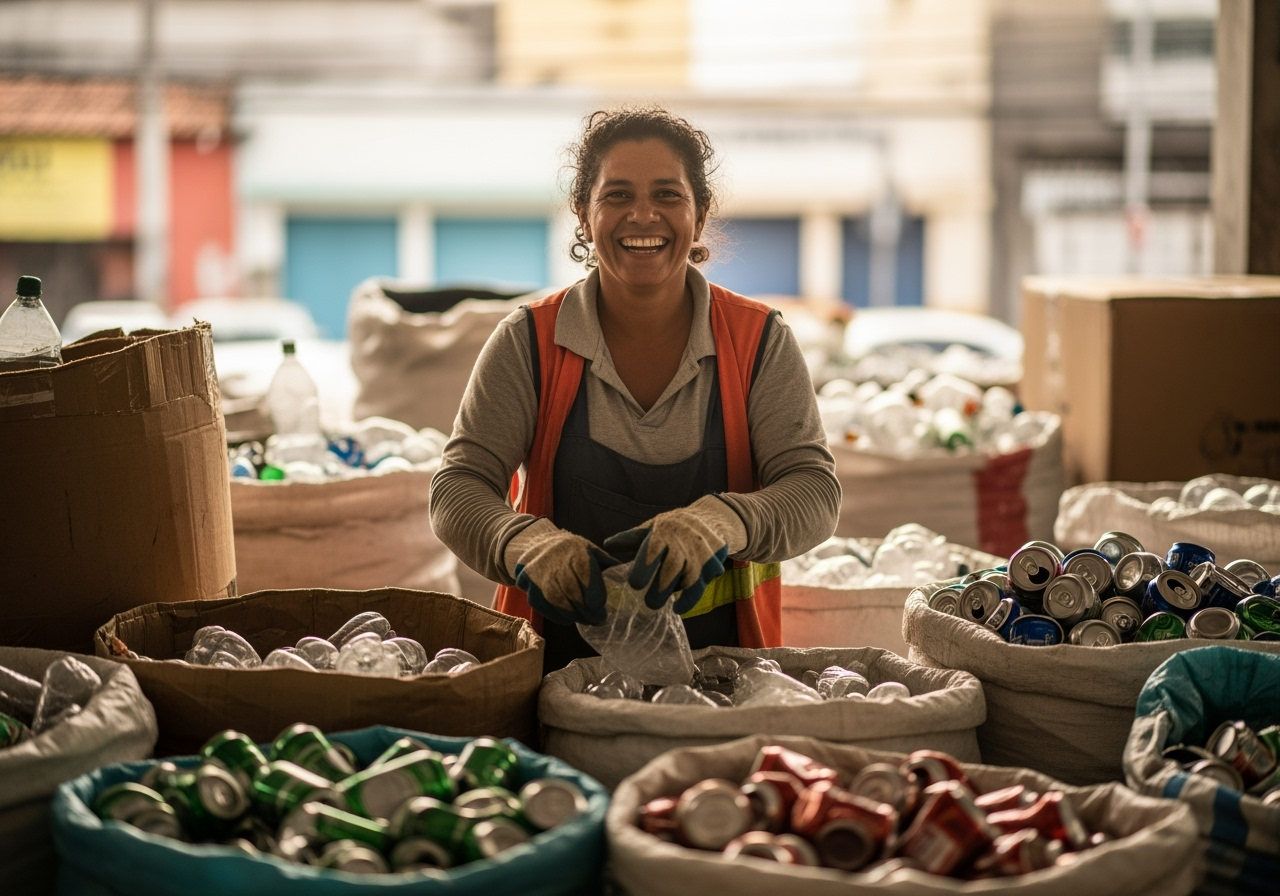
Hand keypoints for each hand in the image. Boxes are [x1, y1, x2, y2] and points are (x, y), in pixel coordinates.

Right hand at [508, 521, 617, 625]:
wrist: (536, 545)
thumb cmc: (571, 551)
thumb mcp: (591, 551)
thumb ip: (609, 566)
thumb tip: (632, 582)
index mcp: (575, 550)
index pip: (585, 573)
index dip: (595, 593)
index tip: (602, 607)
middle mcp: (554, 560)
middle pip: (571, 590)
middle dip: (587, 610)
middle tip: (599, 619)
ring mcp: (538, 573)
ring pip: (557, 600)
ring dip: (574, 615)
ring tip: (587, 620)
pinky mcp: (527, 586)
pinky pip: (544, 606)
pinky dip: (558, 616)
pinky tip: (570, 618)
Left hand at [603, 495, 746, 613]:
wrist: (711, 519)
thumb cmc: (673, 527)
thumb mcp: (653, 527)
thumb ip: (631, 538)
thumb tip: (607, 544)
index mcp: (665, 532)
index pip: (654, 549)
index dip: (644, 566)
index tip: (634, 584)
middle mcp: (684, 543)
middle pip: (672, 567)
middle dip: (660, 587)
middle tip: (647, 603)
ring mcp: (701, 555)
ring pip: (688, 578)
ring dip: (672, 594)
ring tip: (654, 605)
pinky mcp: (713, 566)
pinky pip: (701, 586)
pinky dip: (690, 600)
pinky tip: (678, 609)